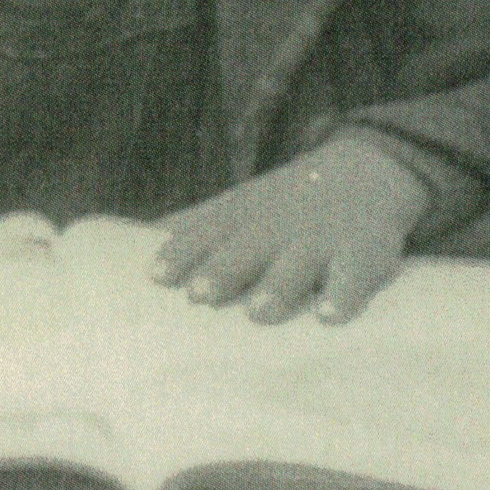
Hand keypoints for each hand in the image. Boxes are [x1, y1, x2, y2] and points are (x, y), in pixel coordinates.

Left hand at [151, 135, 431, 324]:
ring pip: (296, 265)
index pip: (204, 234)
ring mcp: (319, 241)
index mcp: (241, 218)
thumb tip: (124, 255)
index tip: (156, 277)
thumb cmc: (281, 207)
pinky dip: (344, 294)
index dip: (181, 254)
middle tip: (199, 295)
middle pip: (246, 249)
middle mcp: (276, 228)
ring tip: (257, 312)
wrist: (364, 173)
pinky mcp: (362, 255)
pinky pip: (354, 276)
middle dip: (222, 270)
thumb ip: (192, 232)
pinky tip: (329, 315)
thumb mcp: (237, 209)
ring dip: (277, 287)